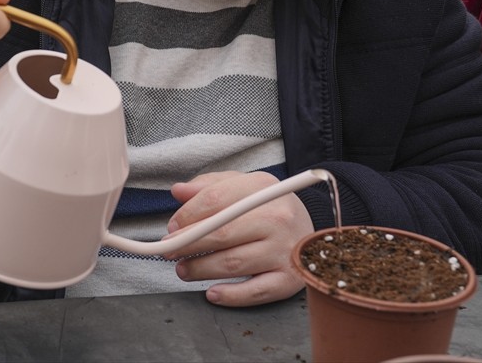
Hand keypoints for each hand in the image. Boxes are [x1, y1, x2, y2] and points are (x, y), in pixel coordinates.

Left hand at [165, 170, 314, 306]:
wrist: (312, 230)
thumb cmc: (269, 207)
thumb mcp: (243, 185)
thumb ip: (210, 186)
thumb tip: (178, 192)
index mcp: (262, 190)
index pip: (216, 199)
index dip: (187, 215)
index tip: (171, 227)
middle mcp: (277, 219)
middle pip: (222, 233)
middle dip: (187, 244)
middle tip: (168, 250)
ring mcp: (284, 251)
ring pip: (233, 263)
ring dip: (201, 269)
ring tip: (183, 270)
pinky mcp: (289, 279)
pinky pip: (256, 292)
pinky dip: (231, 295)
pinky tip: (212, 293)